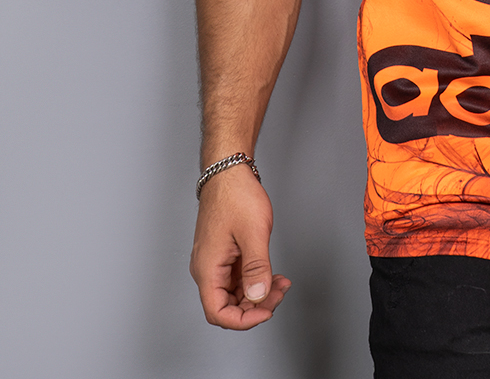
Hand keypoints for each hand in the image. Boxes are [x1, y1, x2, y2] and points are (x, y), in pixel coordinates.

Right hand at [190, 165, 290, 328]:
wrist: (229, 170)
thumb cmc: (235, 195)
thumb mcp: (253, 233)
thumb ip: (256, 268)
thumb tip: (258, 297)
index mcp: (208, 268)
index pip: (217, 313)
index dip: (243, 320)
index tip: (267, 311)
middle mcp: (207, 269)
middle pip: (227, 305)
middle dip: (256, 306)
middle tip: (280, 292)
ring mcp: (216, 261)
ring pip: (234, 292)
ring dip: (258, 293)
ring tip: (281, 284)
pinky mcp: (225, 253)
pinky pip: (238, 277)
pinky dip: (256, 279)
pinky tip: (273, 275)